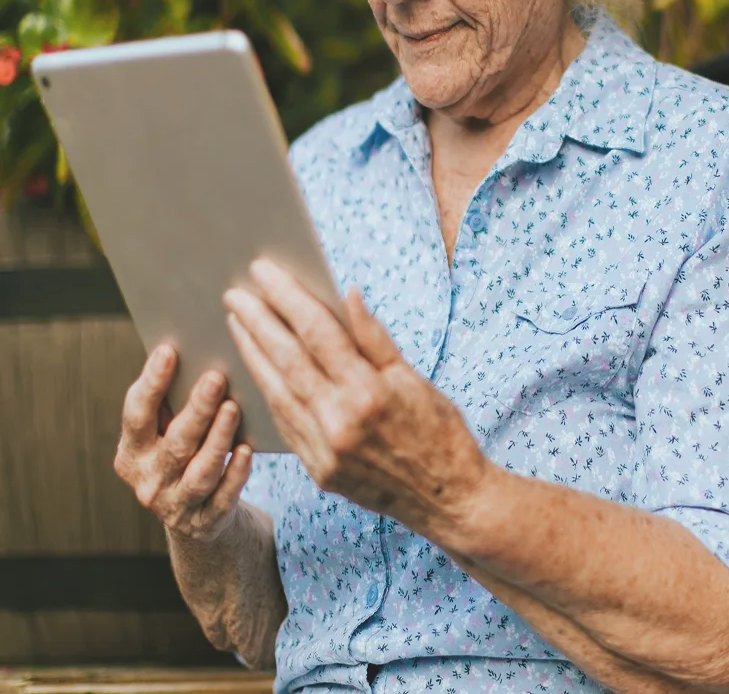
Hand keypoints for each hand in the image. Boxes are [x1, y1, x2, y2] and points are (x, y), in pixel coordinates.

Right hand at [114, 345, 251, 542]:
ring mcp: (176, 505)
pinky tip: (248, 450)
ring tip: (234, 408)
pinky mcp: (206, 522)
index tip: (169, 350)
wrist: (195, 517)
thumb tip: (194, 347)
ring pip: (200, 472)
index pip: (136, 414)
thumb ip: (172, 399)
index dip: (151, 383)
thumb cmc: (183, 452)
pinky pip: (223, 497)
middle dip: (196, 409)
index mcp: (132, 451)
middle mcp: (148, 481)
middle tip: (216, 377)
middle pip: (175, 443)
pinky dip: (236, 474)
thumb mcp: (166, 430)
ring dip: (218, 439)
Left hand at [223, 260, 487, 542]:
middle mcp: (340, 422)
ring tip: (236, 324)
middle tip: (234, 294)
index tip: (263, 272)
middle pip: (287, 360)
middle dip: (257, 322)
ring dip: (252, 354)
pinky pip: (284, 424)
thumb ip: (375, 338)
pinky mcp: (318, 472)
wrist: (448, 501)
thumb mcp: (415, 378)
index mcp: (368, 392)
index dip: (287, 298)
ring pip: (276, 392)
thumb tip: (347, 293)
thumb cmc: (440, 432)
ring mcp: (324, 452)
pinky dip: (268, 392)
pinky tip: (257, 369)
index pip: (317, 332)